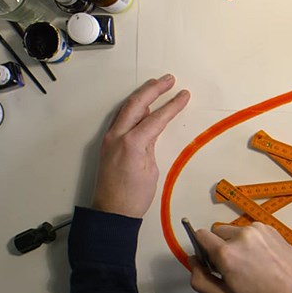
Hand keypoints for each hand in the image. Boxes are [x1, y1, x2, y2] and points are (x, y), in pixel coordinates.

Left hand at [92, 75, 190, 217]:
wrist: (111, 213)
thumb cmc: (134, 198)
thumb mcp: (151, 171)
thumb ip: (150, 146)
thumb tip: (151, 132)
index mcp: (132, 143)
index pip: (156, 118)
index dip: (172, 105)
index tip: (184, 94)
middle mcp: (117, 136)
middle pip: (137, 104)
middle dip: (153, 89)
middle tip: (168, 80)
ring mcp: (109, 138)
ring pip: (126, 108)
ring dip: (141, 95)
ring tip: (155, 85)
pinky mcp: (107, 144)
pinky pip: (120, 118)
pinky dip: (132, 108)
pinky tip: (140, 105)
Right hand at [189, 223, 291, 292]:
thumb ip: (200, 280)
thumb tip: (192, 261)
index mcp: (227, 253)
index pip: (200, 235)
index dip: (201, 247)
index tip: (208, 259)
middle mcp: (240, 235)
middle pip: (216, 232)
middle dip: (219, 246)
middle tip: (232, 266)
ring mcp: (256, 229)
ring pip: (233, 231)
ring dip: (235, 243)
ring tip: (250, 262)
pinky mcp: (269, 228)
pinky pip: (250, 231)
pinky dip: (250, 241)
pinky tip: (261, 257)